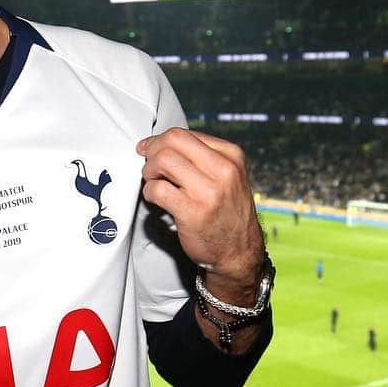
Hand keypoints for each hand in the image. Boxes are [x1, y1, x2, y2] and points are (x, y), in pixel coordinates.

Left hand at [137, 128, 263, 302]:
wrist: (239, 252)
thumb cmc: (227, 213)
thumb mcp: (227, 177)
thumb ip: (202, 158)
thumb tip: (161, 144)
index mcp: (231, 156)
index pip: (184, 134)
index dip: (159, 141)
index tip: (149, 149)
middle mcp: (223, 170)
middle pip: (171, 141)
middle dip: (151, 151)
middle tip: (148, 167)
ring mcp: (209, 191)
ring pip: (162, 161)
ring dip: (148, 171)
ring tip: (154, 183)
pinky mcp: (192, 212)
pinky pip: (157, 189)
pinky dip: (149, 192)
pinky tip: (156, 199)